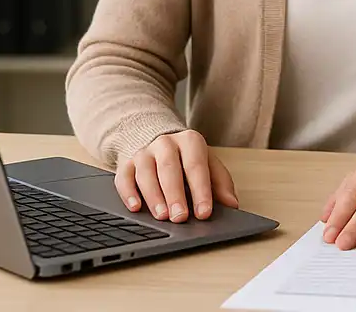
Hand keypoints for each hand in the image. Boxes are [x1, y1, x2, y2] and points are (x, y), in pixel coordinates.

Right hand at [115, 129, 239, 222]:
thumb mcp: (208, 164)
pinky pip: (124, 178)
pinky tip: (135, 207)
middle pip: (169, 169)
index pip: (196, 166)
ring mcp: (144, 152)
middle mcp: (165, 143)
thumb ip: (220, 183)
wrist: (158, 138)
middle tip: (180, 217)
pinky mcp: (126, 163)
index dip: (201, 190)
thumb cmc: (186, 158)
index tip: (204, 212)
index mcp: (190, 141)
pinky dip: (128, 193)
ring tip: (161, 216)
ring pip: (146, 173)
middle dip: (175, 195)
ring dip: (154, 196)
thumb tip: (232, 204)